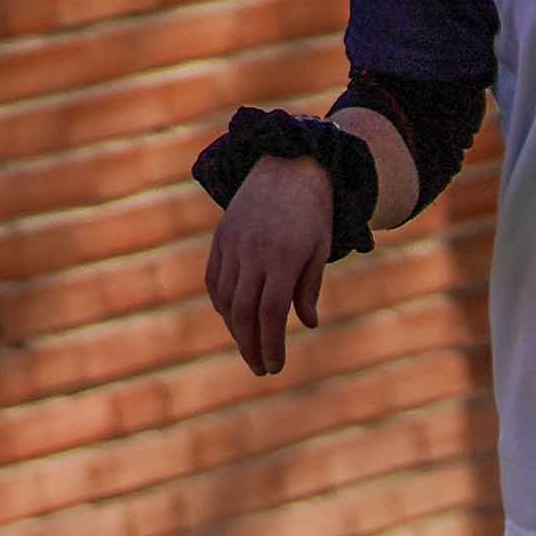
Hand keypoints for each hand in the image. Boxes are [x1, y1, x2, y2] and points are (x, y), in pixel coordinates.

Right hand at [202, 152, 337, 377]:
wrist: (287, 167)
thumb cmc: (313, 213)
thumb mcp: (320, 249)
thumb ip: (309, 288)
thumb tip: (307, 324)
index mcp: (284, 257)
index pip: (271, 313)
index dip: (270, 343)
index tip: (275, 366)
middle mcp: (254, 253)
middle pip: (244, 313)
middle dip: (251, 346)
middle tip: (261, 369)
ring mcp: (233, 246)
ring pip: (226, 300)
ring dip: (236, 331)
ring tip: (250, 349)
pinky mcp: (220, 240)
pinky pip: (215, 281)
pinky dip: (222, 305)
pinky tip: (233, 321)